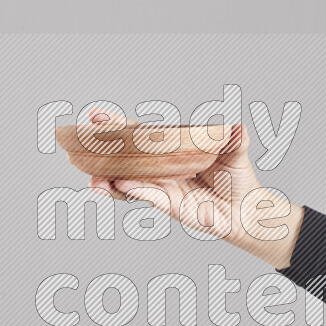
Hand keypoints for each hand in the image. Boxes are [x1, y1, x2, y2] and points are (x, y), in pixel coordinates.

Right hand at [68, 112, 303, 268]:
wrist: (246, 208)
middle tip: (78, 143)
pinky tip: (121, 186)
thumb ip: (234, 141)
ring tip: (93, 180)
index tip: (96, 116)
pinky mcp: (170, 205)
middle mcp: (160, 168)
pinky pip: (148, 197)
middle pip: (125, 157)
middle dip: (101, 151)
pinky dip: (135, 192)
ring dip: (109, 180)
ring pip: (128, 182)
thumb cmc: (238, 178)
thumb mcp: (235, 154)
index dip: (117, 126)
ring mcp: (162, 187)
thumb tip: (238, 127)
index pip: (139, 135)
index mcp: (170, 150)